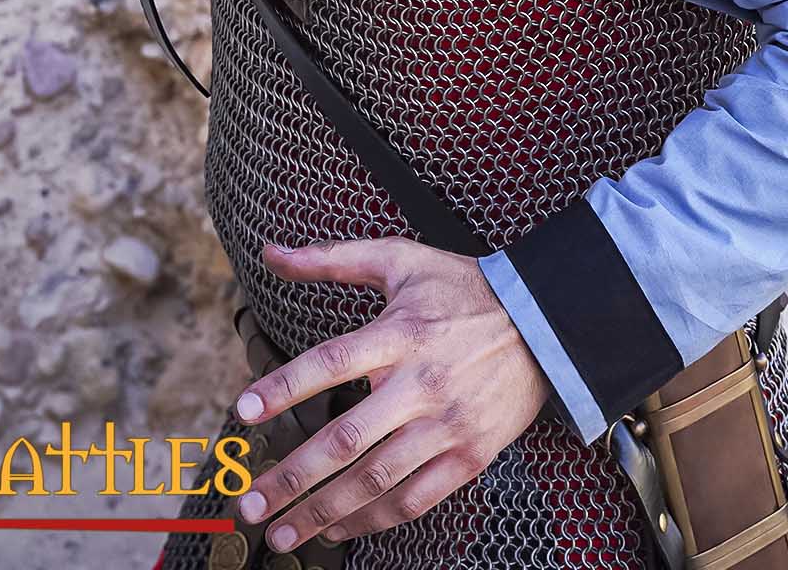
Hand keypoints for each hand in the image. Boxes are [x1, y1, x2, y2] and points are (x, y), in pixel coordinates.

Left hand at [232, 238, 549, 551]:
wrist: (543, 323)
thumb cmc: (461, 288)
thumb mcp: (400, 259)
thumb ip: (332, 259)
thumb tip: (270, 254)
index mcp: (401, 332)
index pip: (333, 360)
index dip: (286, 385)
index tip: (243, 409)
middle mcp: (421, 382)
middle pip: (347, 437)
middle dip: (293, 475)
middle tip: (250, 502)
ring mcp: (447, 425)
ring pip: (377, 480)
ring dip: (324, 512)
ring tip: (282, 534)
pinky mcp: (469, 456)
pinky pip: (414, 499)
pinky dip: (373, 521)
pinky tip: (339, 530)